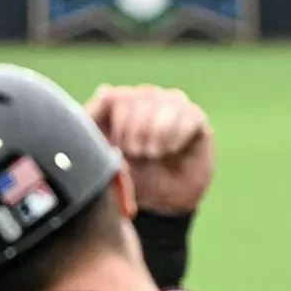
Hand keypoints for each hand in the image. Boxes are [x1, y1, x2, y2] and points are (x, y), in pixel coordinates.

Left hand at [85, 84, 213, 215]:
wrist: (162, 200)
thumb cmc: (130, 174)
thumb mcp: (103, 153)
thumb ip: (93, 122)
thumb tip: (105, 90)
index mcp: (120, 102)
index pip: (113, 96)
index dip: (118, 123)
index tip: (121, 147)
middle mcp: (146, 97)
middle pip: (138, 98)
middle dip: (136, 131)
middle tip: (140, 153)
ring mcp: (173, 104)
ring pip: (164, 103)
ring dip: (157, 133)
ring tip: (155, 152)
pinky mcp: (196, 118)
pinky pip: (187, 116)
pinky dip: (177, 136)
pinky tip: (172, 150)